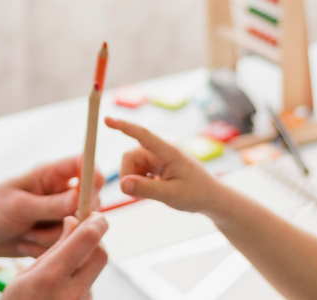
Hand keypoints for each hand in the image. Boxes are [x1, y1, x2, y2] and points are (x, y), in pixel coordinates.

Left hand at [0, 156, 105, 262]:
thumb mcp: (18, 206)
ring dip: (52, 237)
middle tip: (50, 224)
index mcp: (50, 174)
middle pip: (90, 200)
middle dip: (72, 218)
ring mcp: (59, 214)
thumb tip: (80, 198)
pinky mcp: (56, 234)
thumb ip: (50, 204)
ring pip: (79, 227)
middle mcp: (59, 192)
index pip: (84, 164)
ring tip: (27, 233)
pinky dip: (46, 248)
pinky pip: (66, 244)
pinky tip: (26, 243)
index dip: (94, 176)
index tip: (90, 195)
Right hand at [2, 213, 108, 299]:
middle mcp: (71, 293)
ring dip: (86, 260)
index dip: (95, 221)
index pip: (87, 239)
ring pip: (95, 271)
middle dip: (96, 239)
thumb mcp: (24, 276)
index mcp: (50, 278)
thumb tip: (74, 222)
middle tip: (85, 230)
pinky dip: (81, 278)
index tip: (94, 213)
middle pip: (101, 254)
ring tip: (62, 266)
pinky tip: (62, 285)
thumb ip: (54, 249)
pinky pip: (90, 286)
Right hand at [105, 117, 221, 214]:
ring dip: (135, 180)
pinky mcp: (155, 160)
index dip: (124, 126)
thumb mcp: (171, 195)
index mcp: (169, 150)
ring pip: (131, 164)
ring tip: (153, 191)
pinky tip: (154, 187)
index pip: (143, 135)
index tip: (107, 119)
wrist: (209, 197)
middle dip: (129, 176)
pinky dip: (140, 180)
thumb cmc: (195, 194)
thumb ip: (146, 189)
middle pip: (129, 156)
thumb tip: (122, 184)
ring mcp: (158, 153)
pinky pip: (136, 168)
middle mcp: (161, 147)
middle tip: (138, 195)